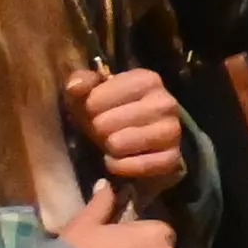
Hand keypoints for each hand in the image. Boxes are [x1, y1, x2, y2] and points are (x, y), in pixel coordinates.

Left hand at [66, 67, 186, 196]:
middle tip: (106, 129)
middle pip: (105, 123)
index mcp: (147, 80)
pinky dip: (120, 166)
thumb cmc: (108, 112)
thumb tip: (75, 86)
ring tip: (114, 143)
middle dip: (99, 130)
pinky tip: (119, 160)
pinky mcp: (173, 157)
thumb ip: (80, 82)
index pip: (97, 98)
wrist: (134, 141)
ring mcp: (172, 130)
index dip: (89, 108)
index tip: (97, 110)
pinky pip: (135, 166)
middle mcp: (166, 102)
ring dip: (110, 148)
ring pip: (119, 144)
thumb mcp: (91, 93)